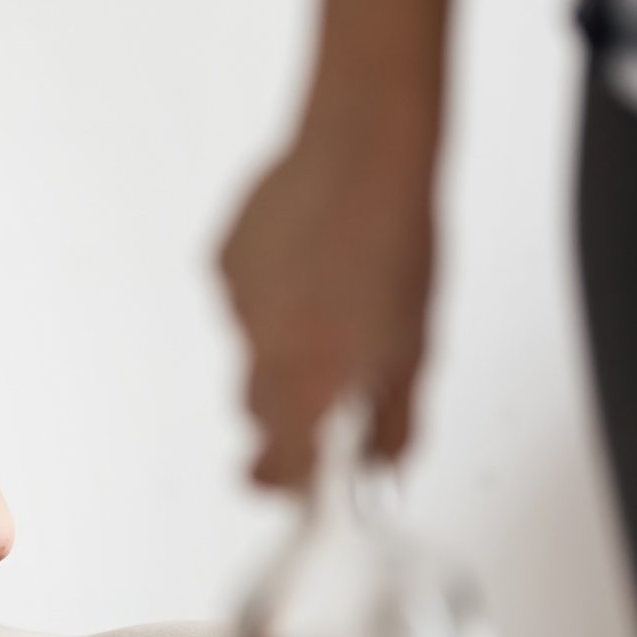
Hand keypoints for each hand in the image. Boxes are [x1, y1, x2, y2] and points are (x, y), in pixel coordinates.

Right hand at [216, 83, 437, 486]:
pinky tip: (309, 256)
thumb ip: (395, 420)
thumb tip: (384, 468)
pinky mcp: (222, 261)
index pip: (277, 465)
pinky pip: (242, 296)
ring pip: (254, 345)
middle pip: (258, 408)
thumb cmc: (398, 244)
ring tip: (334, 290)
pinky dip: (271, 291)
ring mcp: (234, 304)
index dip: (282, 481)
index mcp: (310, 382)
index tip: (288, 484)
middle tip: (330, 376)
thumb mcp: (414, 347)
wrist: (365, 152)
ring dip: (286, 337)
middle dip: (288, 407)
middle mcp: (260, 351)